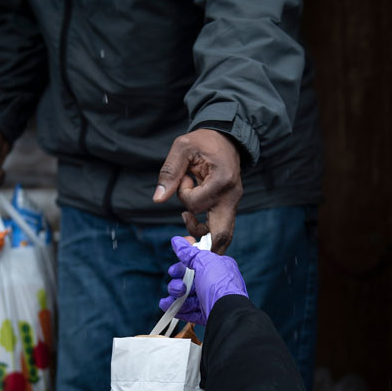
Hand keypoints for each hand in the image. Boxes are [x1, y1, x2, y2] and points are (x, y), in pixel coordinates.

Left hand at [153, 129, 242, 254]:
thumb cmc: (203, 141)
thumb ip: (170, 172)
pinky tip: (194, 221)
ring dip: (200, 232)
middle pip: (222, 234)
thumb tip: (158, 199)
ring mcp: (233, 203)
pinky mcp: (230, 206)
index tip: (185, 179)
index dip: (183, 195)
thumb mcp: (183, 148)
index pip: (196, 204)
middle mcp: (231, 196)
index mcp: (222, 181)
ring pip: (222, 234)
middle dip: (206, 248)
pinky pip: (221, 226)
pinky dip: (207, 229)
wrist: (226, 138)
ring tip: (186, 217)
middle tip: (188, 252)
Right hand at [159, 236, 247, 324]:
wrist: (227, 312)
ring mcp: (210, 300)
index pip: (196, 264)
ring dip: (175, 296)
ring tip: (171, 299)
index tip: (174, 270)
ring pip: (186, 297)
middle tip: (179, 286)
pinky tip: (167, 306)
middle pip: (189, 281)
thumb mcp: (204, 262)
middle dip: (178, 283)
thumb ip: (189, 252)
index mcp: (218, 268)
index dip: (182, 267)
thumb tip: (176, 241)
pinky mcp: (206, 314)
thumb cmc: (219, 284)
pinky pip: (188, 311)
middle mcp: (214, 284)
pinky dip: (176, 308)